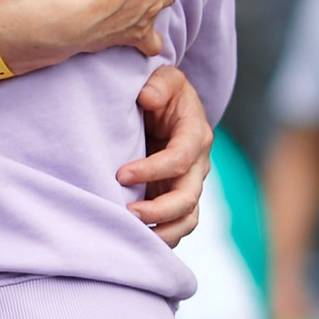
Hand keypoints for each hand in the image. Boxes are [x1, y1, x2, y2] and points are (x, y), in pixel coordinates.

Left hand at [118, 64, 210, 244]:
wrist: (168, 107)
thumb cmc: (163, 91)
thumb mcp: (164, 78)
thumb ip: (158, 84)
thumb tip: (147, 97)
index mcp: (195, 134)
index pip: (180, 159)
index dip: (152, 170)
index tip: (120, 174)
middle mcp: (198, 164)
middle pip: (188, 198)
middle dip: (158, 210)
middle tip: (126, 213)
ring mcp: (190, 185)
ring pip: (187, 219)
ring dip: (162, 231)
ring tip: (131, 234)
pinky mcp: (178, 199)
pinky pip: (177, 226)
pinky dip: (161, 238)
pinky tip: (135, 240)